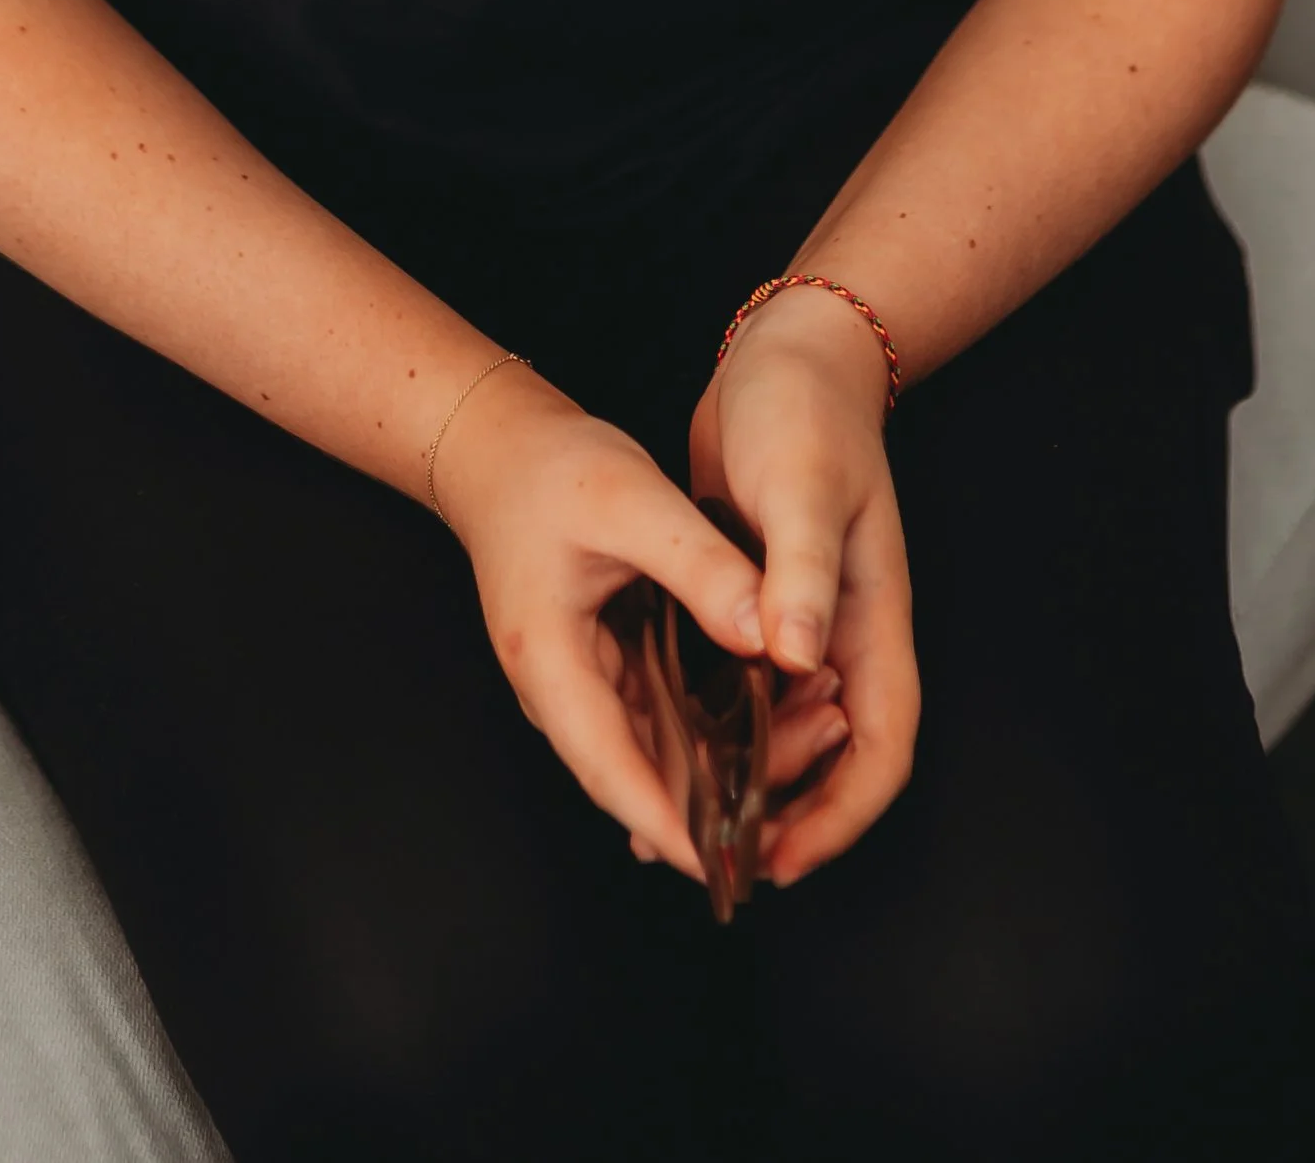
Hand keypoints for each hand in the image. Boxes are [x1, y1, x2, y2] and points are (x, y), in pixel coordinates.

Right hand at [433, 364, 771, 883]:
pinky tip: (772, 705)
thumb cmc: (549, 470)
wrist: (498, 449)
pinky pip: (659, 716)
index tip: (727, 864)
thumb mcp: (632, 500)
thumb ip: (702, 566)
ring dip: (726, 755)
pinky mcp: (603, 667)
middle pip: (643, 771)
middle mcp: (561, 692)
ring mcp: (581, 685)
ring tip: (816, 729)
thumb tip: (769, 634)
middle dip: (723, 790)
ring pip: (657, 748)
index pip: (611, 770)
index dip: (670, 823)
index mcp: (550, 663)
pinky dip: (712, 721)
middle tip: (813, 767)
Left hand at [687, 289, 918, 886]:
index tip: (782, 855)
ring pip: (779, 727)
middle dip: (784, 814)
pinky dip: (707, 718)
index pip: (882, 749)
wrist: (784, 352)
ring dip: (740, 774)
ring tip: (672, 818)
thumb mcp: (801, 485)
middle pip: (831, 756)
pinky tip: (654, 735)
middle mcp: (840, 631)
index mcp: (871, 618)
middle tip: (714, 853)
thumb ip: (798, 571)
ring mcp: (798, 618)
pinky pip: (737, 684)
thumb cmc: (805, 411)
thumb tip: (792, 661)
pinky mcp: (753, 599)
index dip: (841, 814)